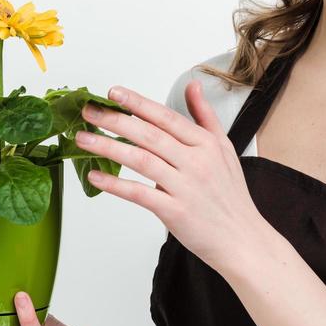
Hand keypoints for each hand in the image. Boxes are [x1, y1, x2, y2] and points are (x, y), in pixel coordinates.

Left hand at [75, 82, 266, 274]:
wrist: (242, 239)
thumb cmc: (230, 196)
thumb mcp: (224, 149)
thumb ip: (205, 116)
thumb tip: (193, 86)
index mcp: (206, 144)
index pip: (166, 117)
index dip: (138, 103)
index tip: (114, 93)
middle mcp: (196, 162)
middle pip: (149, 135)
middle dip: (115, 120)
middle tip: (88, 112)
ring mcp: (185, 187)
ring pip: (141, 160)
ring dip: (108, 147)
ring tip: (83, 139)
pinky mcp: (175, 212)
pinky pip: (140, 194)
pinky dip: (115, 185)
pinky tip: (96, 177)